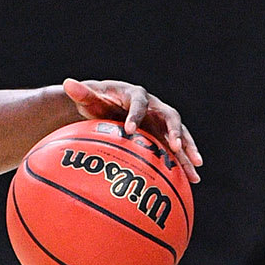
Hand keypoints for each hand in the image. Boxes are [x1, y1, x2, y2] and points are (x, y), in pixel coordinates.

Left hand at [63, 79, 201, 181]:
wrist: (110, 107)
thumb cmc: (98, 101)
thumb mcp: (90, 98)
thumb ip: (81, 92)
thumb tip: (68, 83)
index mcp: (136, 95)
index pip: (138, 103)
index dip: (135, 116)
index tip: (130, 130)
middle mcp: (154, 107)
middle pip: (170, 116)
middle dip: (174, 131)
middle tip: (174, 146)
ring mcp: (161, 122)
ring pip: (180, 134)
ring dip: (188, 149)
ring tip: (196, 167)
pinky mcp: (163, 135)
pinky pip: (177, 148)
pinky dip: (185, 162)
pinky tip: (192, 180)